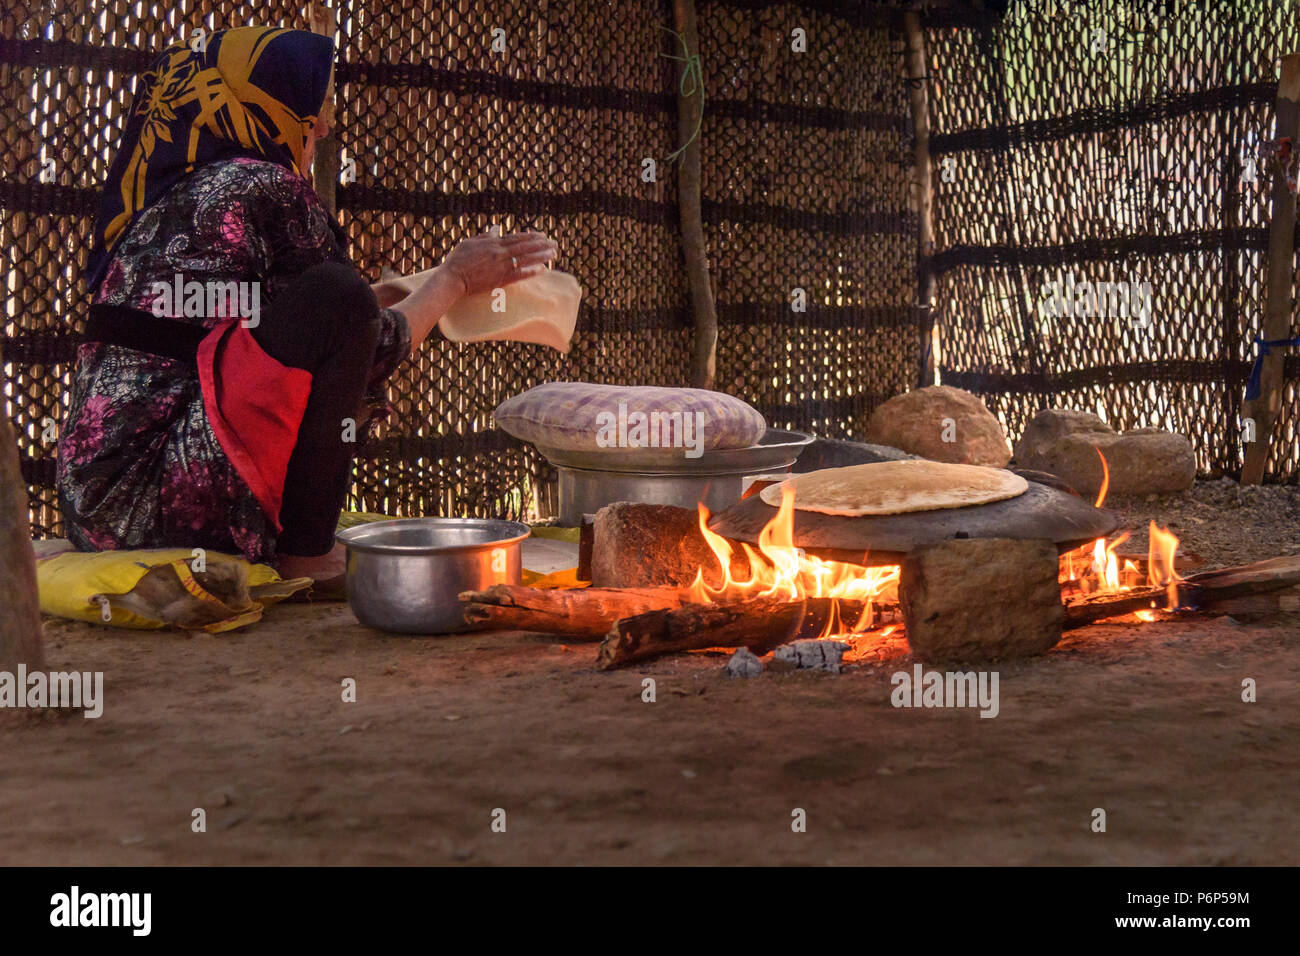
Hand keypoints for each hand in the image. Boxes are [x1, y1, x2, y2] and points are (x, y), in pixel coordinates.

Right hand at [439, 229, 557, 296]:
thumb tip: (497, 229)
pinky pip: (519, 275)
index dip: (530, 237)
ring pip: (525, 259)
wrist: (452, 278)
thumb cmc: (457, 260)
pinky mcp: (500, 280)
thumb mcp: (470, 243)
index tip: (542, 235)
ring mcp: (501, 267)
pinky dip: (531, 272)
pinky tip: (542, 269)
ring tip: (554, 254)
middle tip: (555, 243)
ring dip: (541, 256)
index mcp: (493, 243)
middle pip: (524, 247)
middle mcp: (499, 253)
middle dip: (541, 245)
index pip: (516, 238)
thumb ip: (486, 236)